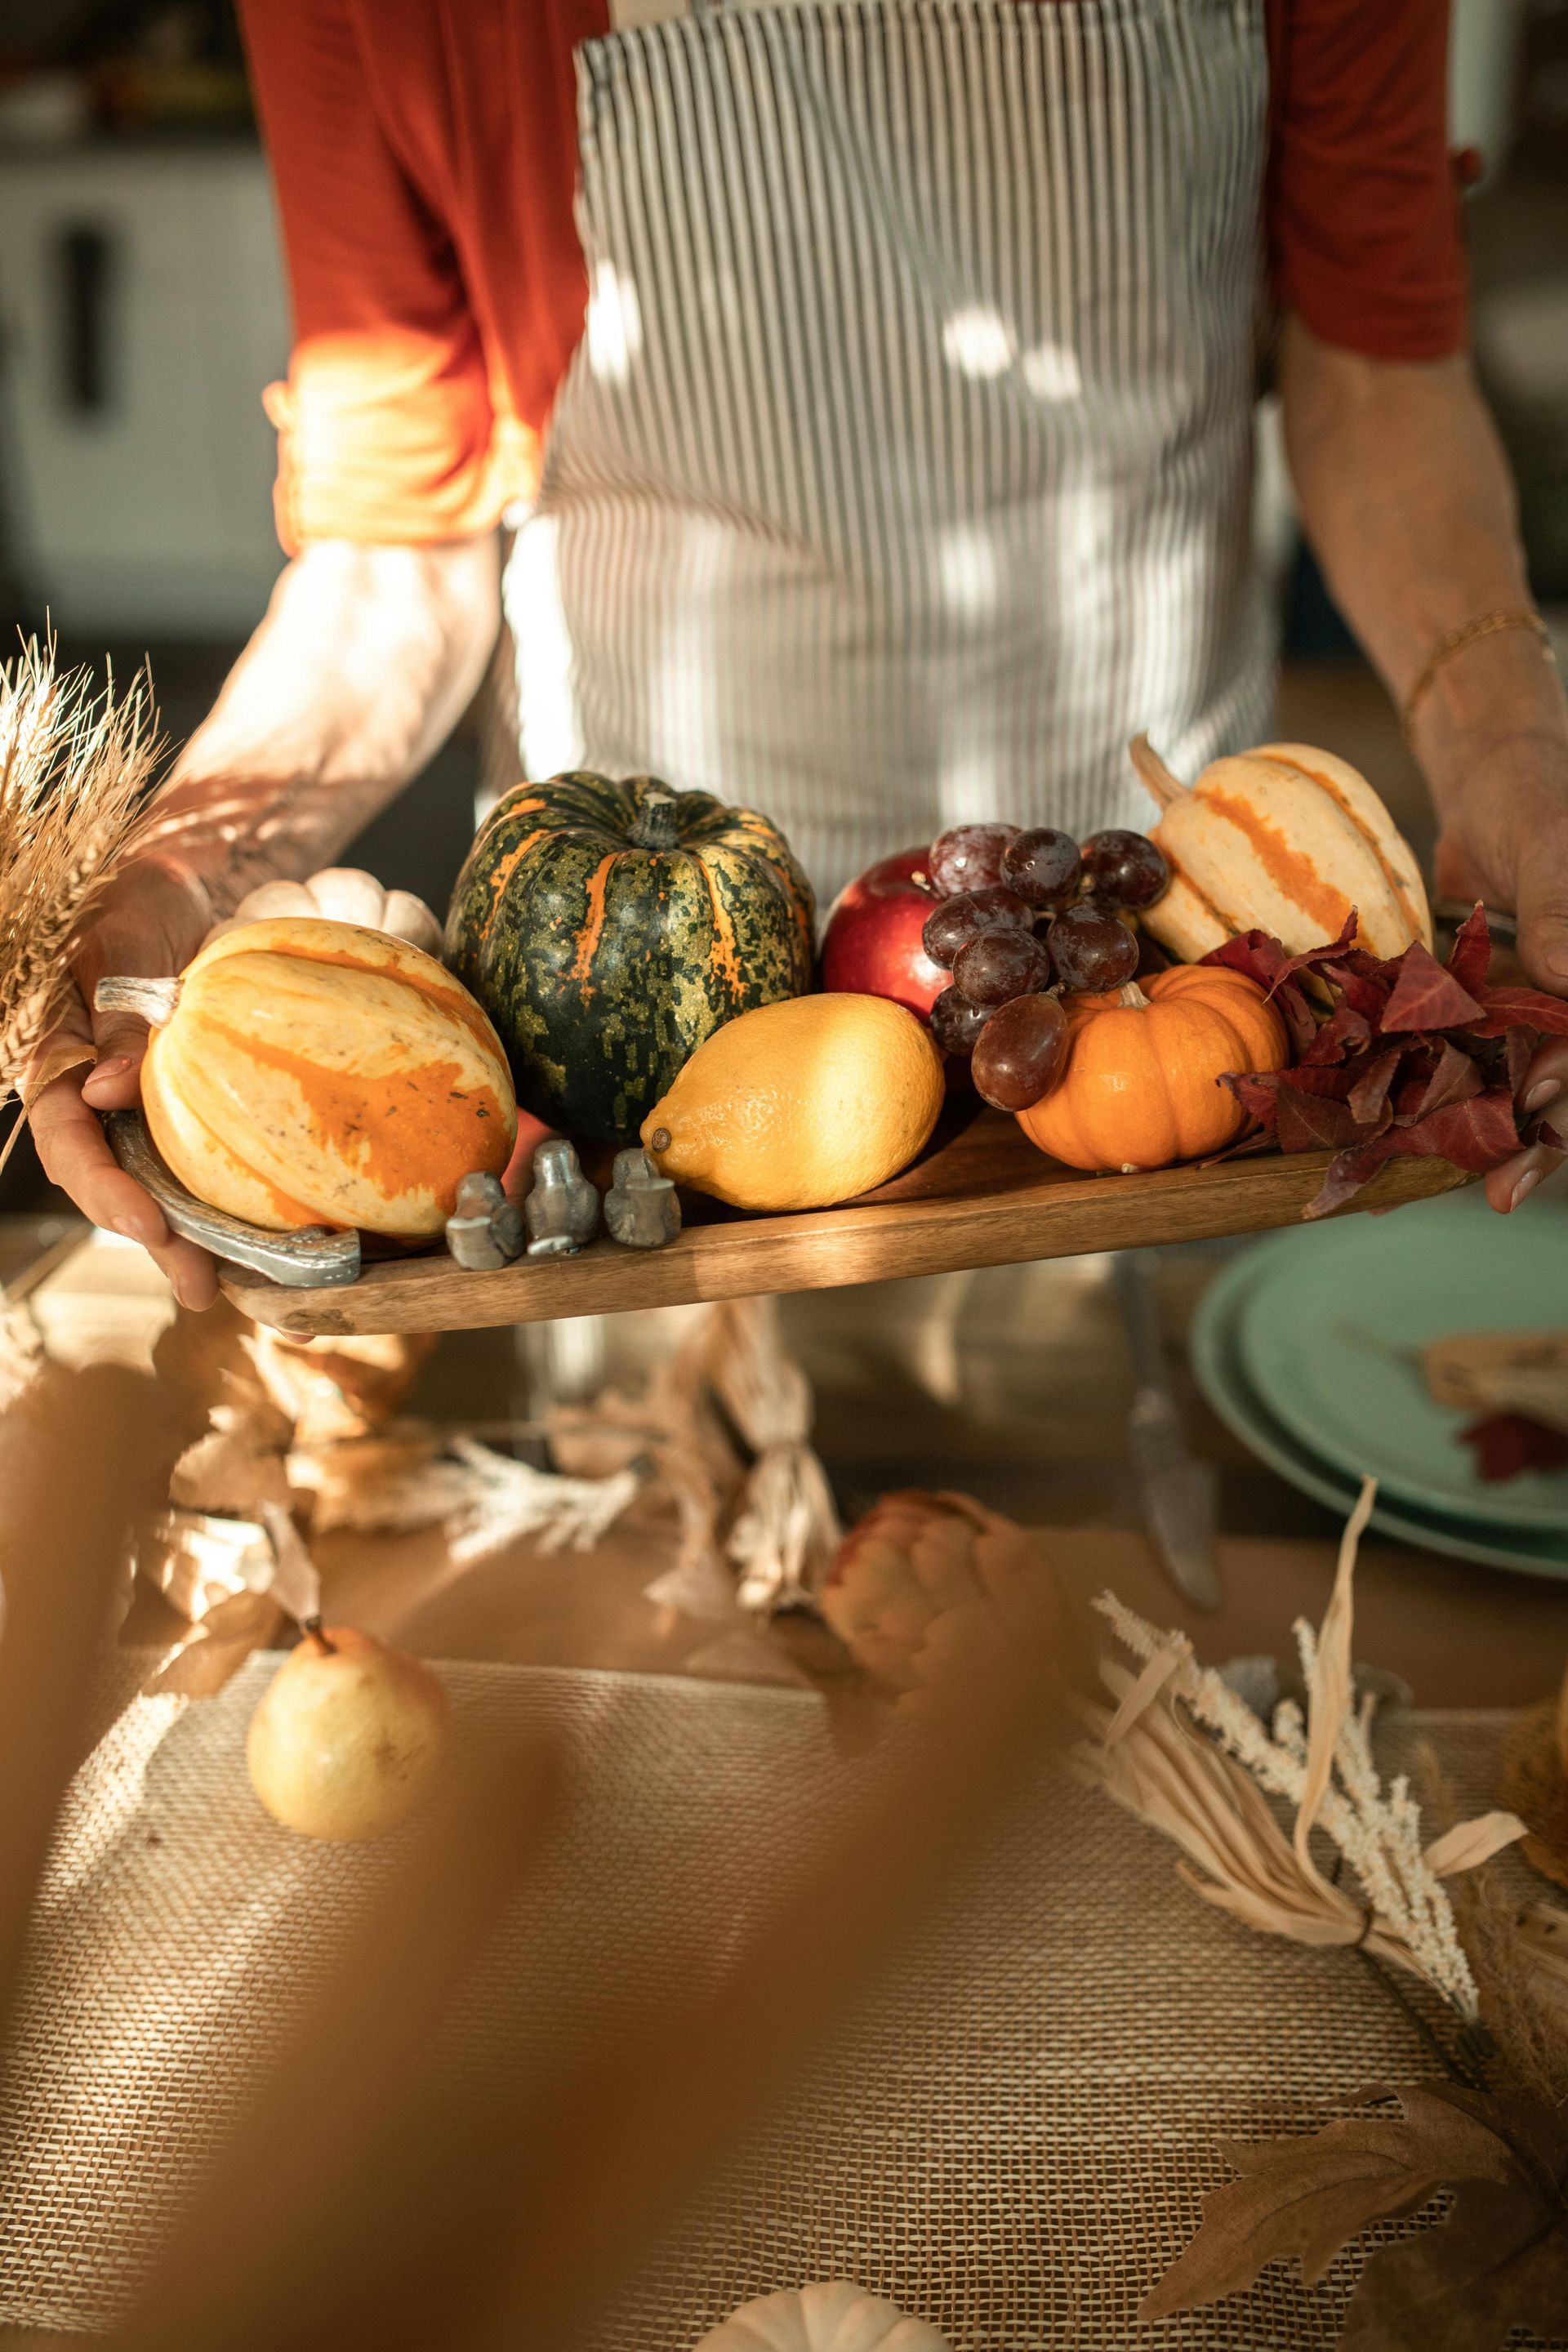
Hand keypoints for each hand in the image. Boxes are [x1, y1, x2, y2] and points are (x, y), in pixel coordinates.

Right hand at [27, 857, 221, 1307]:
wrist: (173, 879)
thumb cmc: (130, 902)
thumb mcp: (119, 950)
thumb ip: (116, 1023)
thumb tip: (110, 1091)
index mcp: (54, 1062)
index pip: (67, 1140)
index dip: (103, 1187)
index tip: (148, 1222)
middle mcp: (93, 1097)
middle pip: (112, 1182)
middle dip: (153, 1237)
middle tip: (198, 1284)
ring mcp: (138, 1104)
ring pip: (155, 1181)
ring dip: (190, 1233)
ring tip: (229, 1284)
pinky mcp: (184, 1101)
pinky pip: (198, 1154)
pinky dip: (223, 1193)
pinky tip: (262, 1232)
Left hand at [1432, 733, 1567, 1213]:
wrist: (1488, 781)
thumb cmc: (1538, 800)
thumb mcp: (1553, 846)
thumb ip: (1564, 911)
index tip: (1537, 1103)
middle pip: (1562, 1081)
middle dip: (1534, 1139)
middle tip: (1499, 1192)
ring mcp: (1529, 1010)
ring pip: (1510, 1084)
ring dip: (1479, 1132)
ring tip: (1437, 1181)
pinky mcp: (1478, 1009)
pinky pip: (1459, 1058)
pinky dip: (1430, 1093)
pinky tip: (1390, 1136)